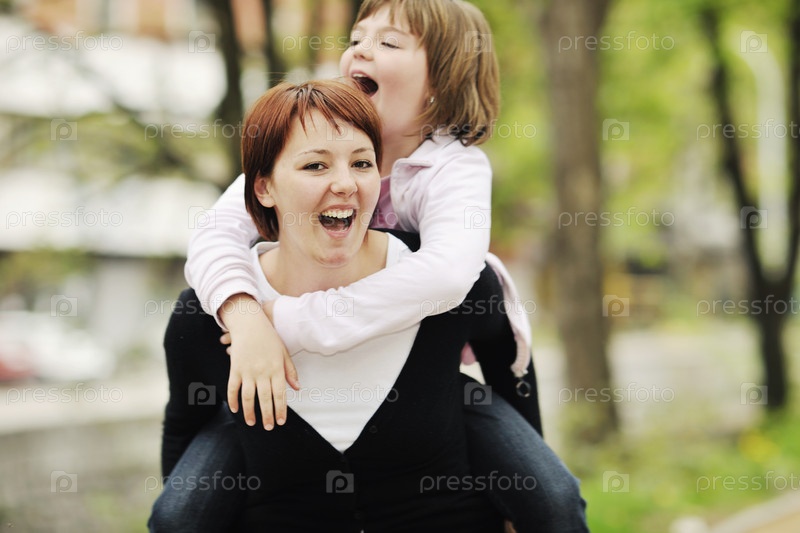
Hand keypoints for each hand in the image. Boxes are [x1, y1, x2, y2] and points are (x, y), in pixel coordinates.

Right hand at [219, 294, 299, 429]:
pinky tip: (236, 409)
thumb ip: (290, 371)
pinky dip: (233, 400)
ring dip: (250, 412)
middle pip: (265, 398)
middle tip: (269, 427)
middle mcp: (262, 372)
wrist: (250, 323)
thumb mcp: (283, 352)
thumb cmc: (269, 338)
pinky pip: (233, 388)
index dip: (280, 409)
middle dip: (267, 415)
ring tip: (252, 423)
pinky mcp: (235, 368)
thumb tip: (297, 388)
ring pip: (248, 397)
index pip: (279, 394)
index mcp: (276, 369)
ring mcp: (247, 371)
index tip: (281, 421)